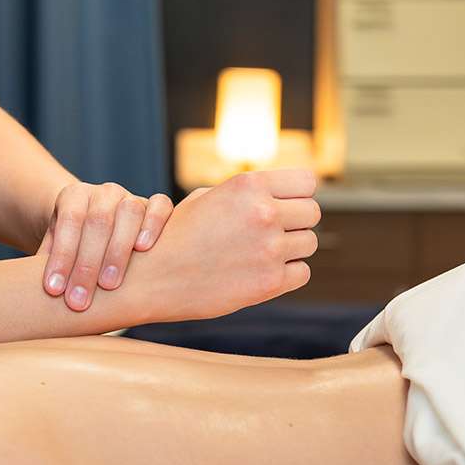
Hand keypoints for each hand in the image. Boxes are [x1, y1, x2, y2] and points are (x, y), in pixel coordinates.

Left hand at [37, 180, 174, 311]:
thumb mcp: (56, 247)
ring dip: (118, 251)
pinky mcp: (155, 205)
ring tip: (109, 286)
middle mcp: (104, 192)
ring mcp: (131, 197)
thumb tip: (38, 297)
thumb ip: (49, 263)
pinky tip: (144, 249)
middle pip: (97, 221)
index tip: (53, 290)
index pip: (68, 222)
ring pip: (129, 213)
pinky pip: (161, 206)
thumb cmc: (74, 246)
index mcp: (74, 196)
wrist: (98, 228)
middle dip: (86, 265)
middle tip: (78, 301)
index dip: (61, 256)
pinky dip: (154, 224)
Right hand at [121, 169, 321, 323]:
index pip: (307, 181)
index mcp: (249, 185)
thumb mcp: (210, 197)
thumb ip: (250, 193)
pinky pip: (302, 273)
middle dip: (297, 221)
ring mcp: (269, 248)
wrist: (151, 277)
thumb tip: (285, 195)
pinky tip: (260, 272)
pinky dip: (287, 274)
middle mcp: (263, 213)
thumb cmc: (178, 234)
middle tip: (274, 231)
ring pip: (309, 243)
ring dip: (291, 248)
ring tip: (261, 253)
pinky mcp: (270, 282)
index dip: (298, 193)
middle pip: (312, 212)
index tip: (286, 203)